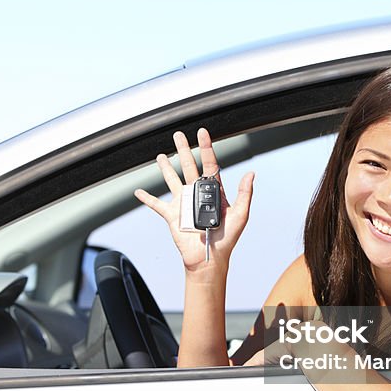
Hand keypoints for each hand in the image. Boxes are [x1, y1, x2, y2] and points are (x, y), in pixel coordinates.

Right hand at [134, 128, 253, 274]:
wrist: (209, 258)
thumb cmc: (226, 239)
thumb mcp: (240, 215)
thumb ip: (244, 194)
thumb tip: (251, 173)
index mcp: (214, 192)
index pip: (209, 165)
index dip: (206, 148)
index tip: (202, 132)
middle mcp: (197, 194)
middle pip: (189, 166)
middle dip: (184, 150)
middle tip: (178, 135)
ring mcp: (183, 203)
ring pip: (172, 180)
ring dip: (166, 168)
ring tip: (161, 155)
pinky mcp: (172, 215)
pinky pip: (156, 204)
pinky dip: (147, 198)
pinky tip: (139, 192)